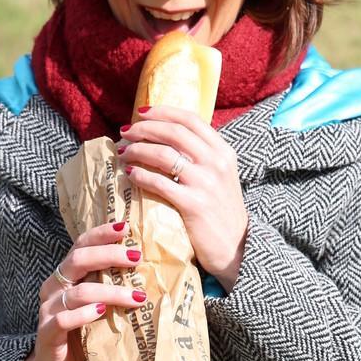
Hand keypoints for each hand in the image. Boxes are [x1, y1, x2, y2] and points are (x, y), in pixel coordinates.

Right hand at [16, 221, 146, 360]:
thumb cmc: (80, 333)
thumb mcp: (98, 305)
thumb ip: (111, 287)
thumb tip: (149, 271)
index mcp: (66, 275)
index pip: (81, 245)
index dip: (101, 233)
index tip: (126, 227)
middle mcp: (55, 287)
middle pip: (78, 260)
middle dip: (109, 255)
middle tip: (136, 258)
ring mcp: (49, 309)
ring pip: (79, 292)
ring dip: (111, 292)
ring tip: (136, 297)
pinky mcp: (47, 332)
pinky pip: (64, 319)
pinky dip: (84, 314)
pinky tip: (102, 313)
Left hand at [116, 106, 247, 290]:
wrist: (236, 248)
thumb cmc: (221, 212)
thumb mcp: (220, 177)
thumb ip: (202, 157)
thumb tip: (166, 138)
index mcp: (224, 152)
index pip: (190, 119)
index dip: (163, 112)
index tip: (141, 112)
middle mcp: (217, 163)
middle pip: (174, 132)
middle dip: (144, 128)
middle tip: (125, 132)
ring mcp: (206, 183)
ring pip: (163, 154)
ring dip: (137, 150)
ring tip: (123, 153)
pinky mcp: (193, 205)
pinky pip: (159, 183)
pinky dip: (140, 175)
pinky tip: (130, 174)